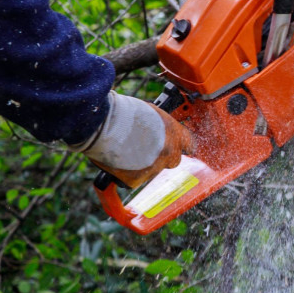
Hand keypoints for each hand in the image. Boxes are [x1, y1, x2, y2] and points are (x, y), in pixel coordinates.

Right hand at [70, 92, 194, 187]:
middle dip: (162, 156)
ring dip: (143, 164)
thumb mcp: (151, 112)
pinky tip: (117, 162)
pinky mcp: (136, 180)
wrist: (104, 124)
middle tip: (147, 149)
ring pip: (152, 170)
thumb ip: (159, 126)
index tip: (182, 148)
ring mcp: (153, 168)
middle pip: (173, 160)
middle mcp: (168, 152)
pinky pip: (133, 180)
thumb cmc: (123, 112)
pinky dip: (126, 174)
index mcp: (175, 133)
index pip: (189, 143)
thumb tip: (158, 131)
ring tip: (125, 150)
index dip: (183, 146)